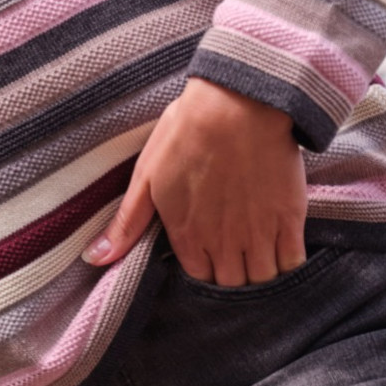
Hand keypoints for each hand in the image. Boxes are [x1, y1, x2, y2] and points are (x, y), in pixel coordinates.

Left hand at [81, 77, 308, 285]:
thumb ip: (126, 224)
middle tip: (231, 240)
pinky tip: (278, 238)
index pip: (198, 277)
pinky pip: (292, 262)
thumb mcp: (146, 176)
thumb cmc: (187, 132)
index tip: (206, 242)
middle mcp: (223, 244)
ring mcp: (258, 234)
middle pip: (231, 282)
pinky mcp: (289, 220)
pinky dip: (286, 258)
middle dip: (229, 267)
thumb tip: (93, 260)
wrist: (236, 104)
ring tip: (254, 240)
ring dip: (258, 265)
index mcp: (186, 236)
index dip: (202, 261)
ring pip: (262, 278)